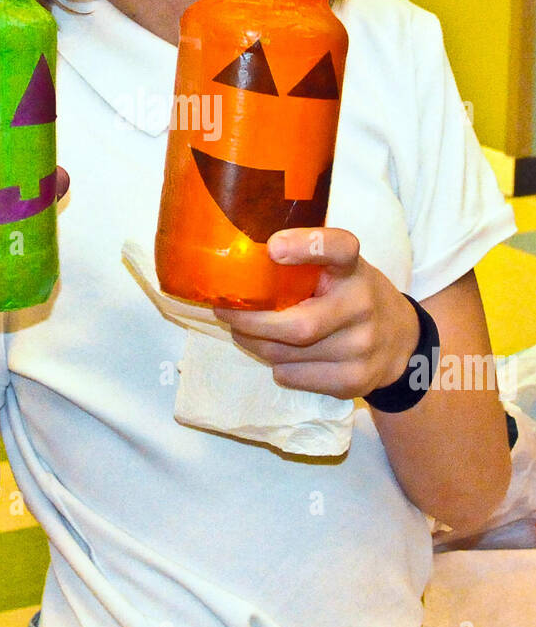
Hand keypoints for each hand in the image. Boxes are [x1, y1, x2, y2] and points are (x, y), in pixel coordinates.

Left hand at [213, 227, 419, 400]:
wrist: (401, 343)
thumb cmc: (352, 295)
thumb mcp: (340, 269)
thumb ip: (306, 262)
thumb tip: (240, 263)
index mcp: (354, 268)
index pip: (339, 248)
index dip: (306, 246)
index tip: (273, 247)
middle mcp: (362, 305)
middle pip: (297, 325)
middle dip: (251, 322)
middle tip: (225, 312)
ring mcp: (361, 347)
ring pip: (287, 355)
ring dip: (256, 344)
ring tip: (246, 332)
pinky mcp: (354, 380)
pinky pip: (294, 377)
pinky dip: (277, 367)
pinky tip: (279, 355)